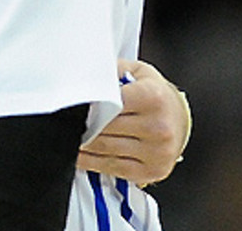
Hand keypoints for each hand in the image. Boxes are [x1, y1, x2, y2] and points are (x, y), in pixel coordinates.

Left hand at [77, 58, 190, 185]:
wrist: (179, 118)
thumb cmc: (154, 94)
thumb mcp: (135, 71)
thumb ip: (109, 70)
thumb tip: (80, 71)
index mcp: (153, 98)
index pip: (108, 102)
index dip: (86, 102)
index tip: (69, 102)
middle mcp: (158, 127)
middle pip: (103, 127)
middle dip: (80, 123)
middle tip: (62, 118)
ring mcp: (156, 152)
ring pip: (103, 149)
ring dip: (80, 143)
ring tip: (67, 133)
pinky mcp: (150, 171)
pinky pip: (110, 167)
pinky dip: (89, 161)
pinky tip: (78, 151)